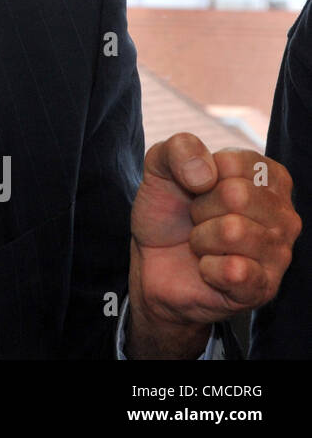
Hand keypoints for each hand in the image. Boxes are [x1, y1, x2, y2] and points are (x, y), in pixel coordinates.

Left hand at [127, 132, 300, 357]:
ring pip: (233, 231)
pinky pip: (234, 270)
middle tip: (197, 220)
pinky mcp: (263, 288)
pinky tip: (209, 269)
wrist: (152, 262)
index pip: (232, 163)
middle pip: (236, 195)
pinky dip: (206, 268)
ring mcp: (279, 253)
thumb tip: (206, 175)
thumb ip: (180, 149)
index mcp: (269, 178)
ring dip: (200, 239)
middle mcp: (284, 214)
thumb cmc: (169, 212)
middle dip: (199, 209)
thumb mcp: (161, 168)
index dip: (198, 176)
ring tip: (202, 244)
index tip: (197, 190)